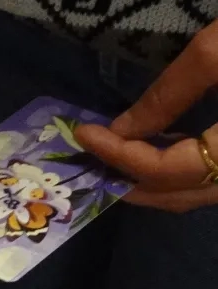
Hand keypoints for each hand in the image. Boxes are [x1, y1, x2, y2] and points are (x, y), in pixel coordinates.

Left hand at [79, 18, 217, 211]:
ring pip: (212, 193)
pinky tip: (165, 150)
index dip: (121, 156)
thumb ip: (170, 93)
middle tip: (92, 161)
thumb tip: (124, 129)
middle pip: (191, 195)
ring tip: (117, 160)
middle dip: (136, 183)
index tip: (84, 133)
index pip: (171, 170)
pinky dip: (192, 173)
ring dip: (162, 184)